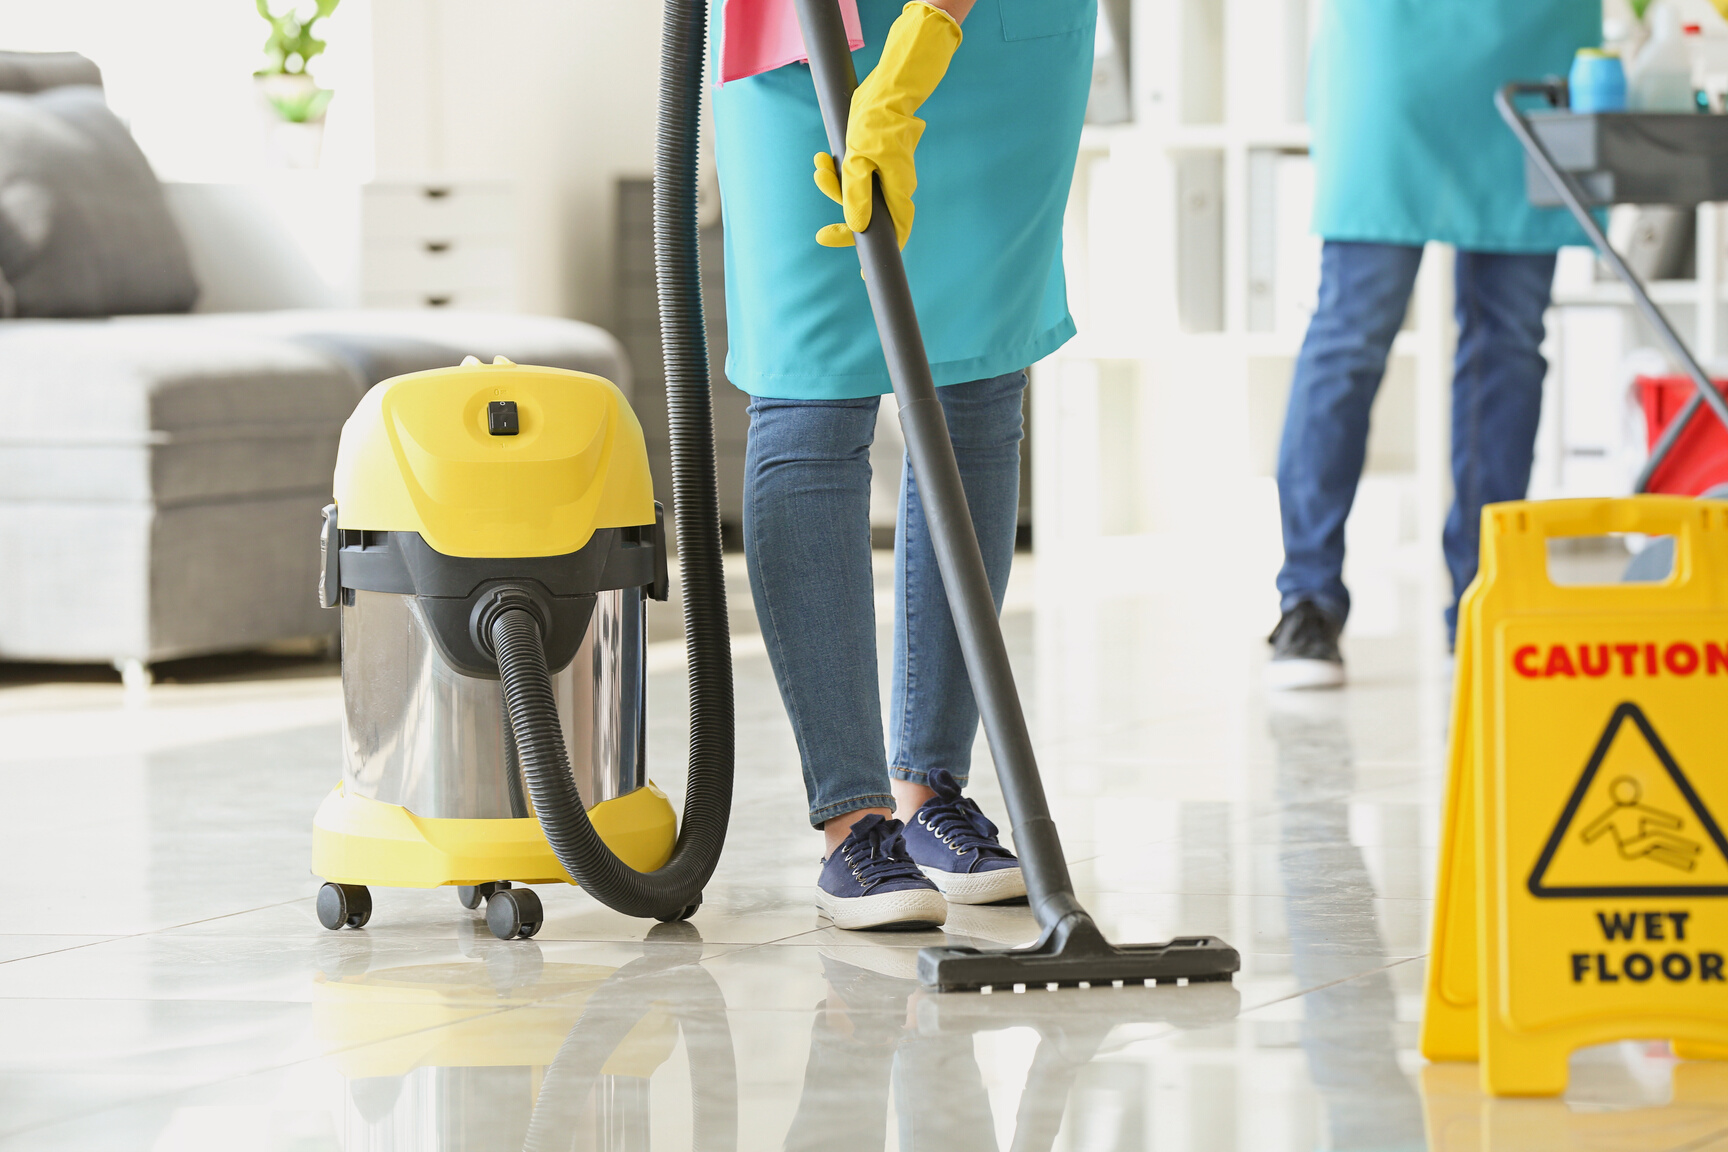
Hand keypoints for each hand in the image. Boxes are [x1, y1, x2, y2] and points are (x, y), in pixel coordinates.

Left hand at [812, 2, 961, 249]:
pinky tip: (822, 158)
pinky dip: (836, 171)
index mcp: (897, 191)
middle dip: (842, 216)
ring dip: (834, 185)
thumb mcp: (858, 160)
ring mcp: (885, 174)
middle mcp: (894, 187)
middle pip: (868, 215)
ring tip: (818, 166)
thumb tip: (855, 226)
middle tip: (820, 235)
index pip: (893, 234)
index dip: (879, 254)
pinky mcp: (874, 160)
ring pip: (856, 193)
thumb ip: (855, 195)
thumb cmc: (875, 122)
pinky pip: (853, 175)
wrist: (885, 88)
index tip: (863, 271)